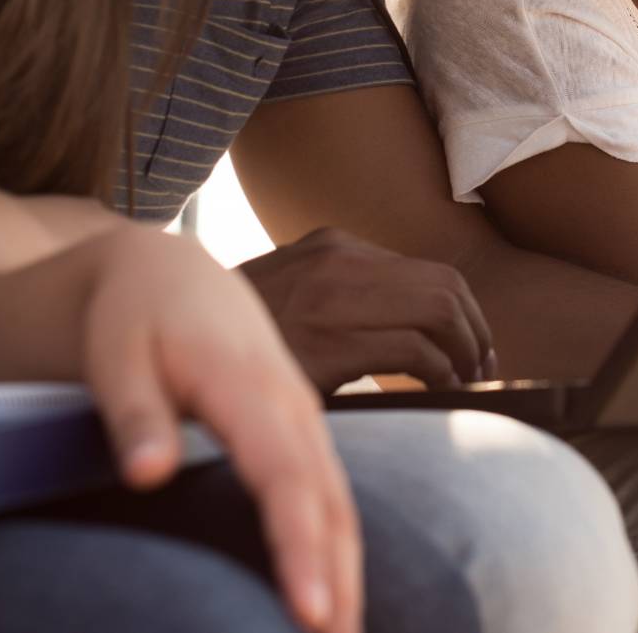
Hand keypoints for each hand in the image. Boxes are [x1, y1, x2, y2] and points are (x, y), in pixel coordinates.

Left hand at [79, 229, 360, 632]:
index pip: (283, 476)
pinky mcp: (302, 432)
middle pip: (329, 500)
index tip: (308, 611)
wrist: (169, 274)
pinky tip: (336, 595)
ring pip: (341, 502)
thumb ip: (134, 413)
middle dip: (340, 577)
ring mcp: (305, 418)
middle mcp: (291, 404)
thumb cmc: (135, 318)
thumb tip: (148, 475)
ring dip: (349, 572)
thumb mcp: (115, 354)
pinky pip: (332, 495)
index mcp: (247, 385)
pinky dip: (341, 549)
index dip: (298, 546)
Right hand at [239, 226, 495, 391]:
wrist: (157, 329)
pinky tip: (433, 392)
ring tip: (463, 383)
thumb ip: (345, 304)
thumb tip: (416, 340)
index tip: (473, 352)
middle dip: (475, 332)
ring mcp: (331, 295)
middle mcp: (337, 259)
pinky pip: (412, 350)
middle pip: (446, 287)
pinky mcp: (325, 339)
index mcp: (335, 247)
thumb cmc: (236, 335)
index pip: (431, 272)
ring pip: (438, 313)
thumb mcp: (296, 299)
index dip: (466, 315)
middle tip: (480, 372)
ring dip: (463, 353)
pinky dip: (437, 372)